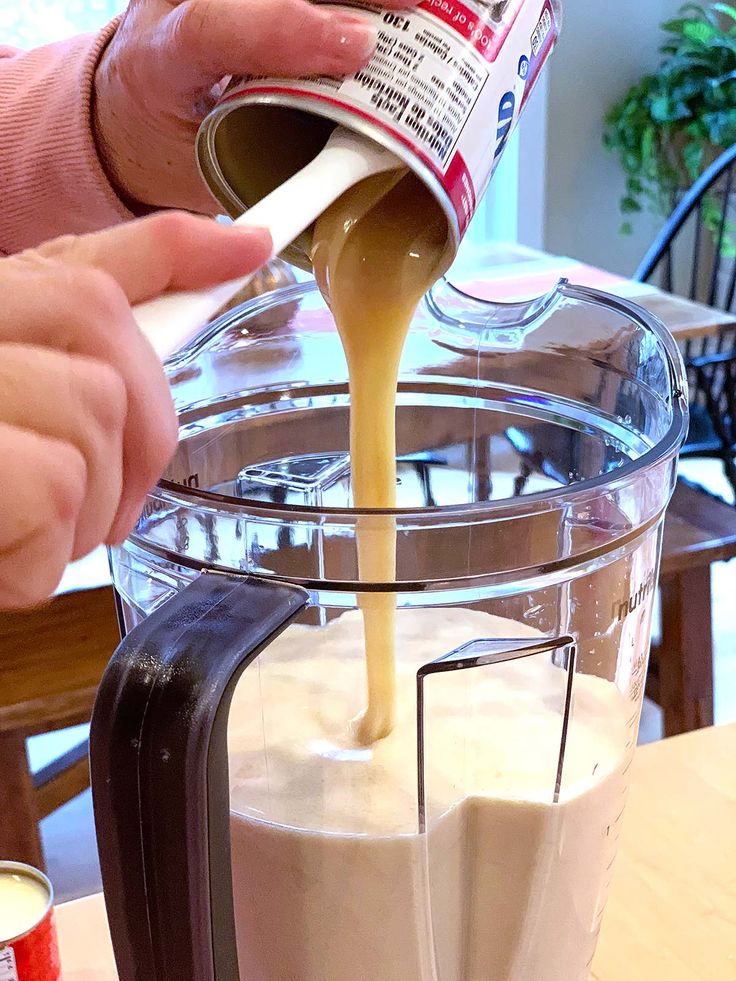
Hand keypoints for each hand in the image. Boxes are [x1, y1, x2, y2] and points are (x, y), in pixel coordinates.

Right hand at [0, 213, 270, 608]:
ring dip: (81, 512)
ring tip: (21, 540)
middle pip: (106, 331)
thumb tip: (237, 251)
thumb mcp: (14, 418)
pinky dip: (39, 553)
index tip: (251, 248)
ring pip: (92, 411)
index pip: (85, 262)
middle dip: (139, 438)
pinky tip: (0, 562)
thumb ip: (94, 342)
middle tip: (106, 508)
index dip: (179, 249)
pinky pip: (51, 481)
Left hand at [94, 0, 416, 212]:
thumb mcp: (205, 173)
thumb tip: (347, 193)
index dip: (286, 30)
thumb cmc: (168, 148)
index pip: (212, 27)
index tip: (358, 47)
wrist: (130, 107)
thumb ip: (262, 174)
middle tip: (416, 9)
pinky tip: (394, 4)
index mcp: (159, 58)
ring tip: (419, 5)